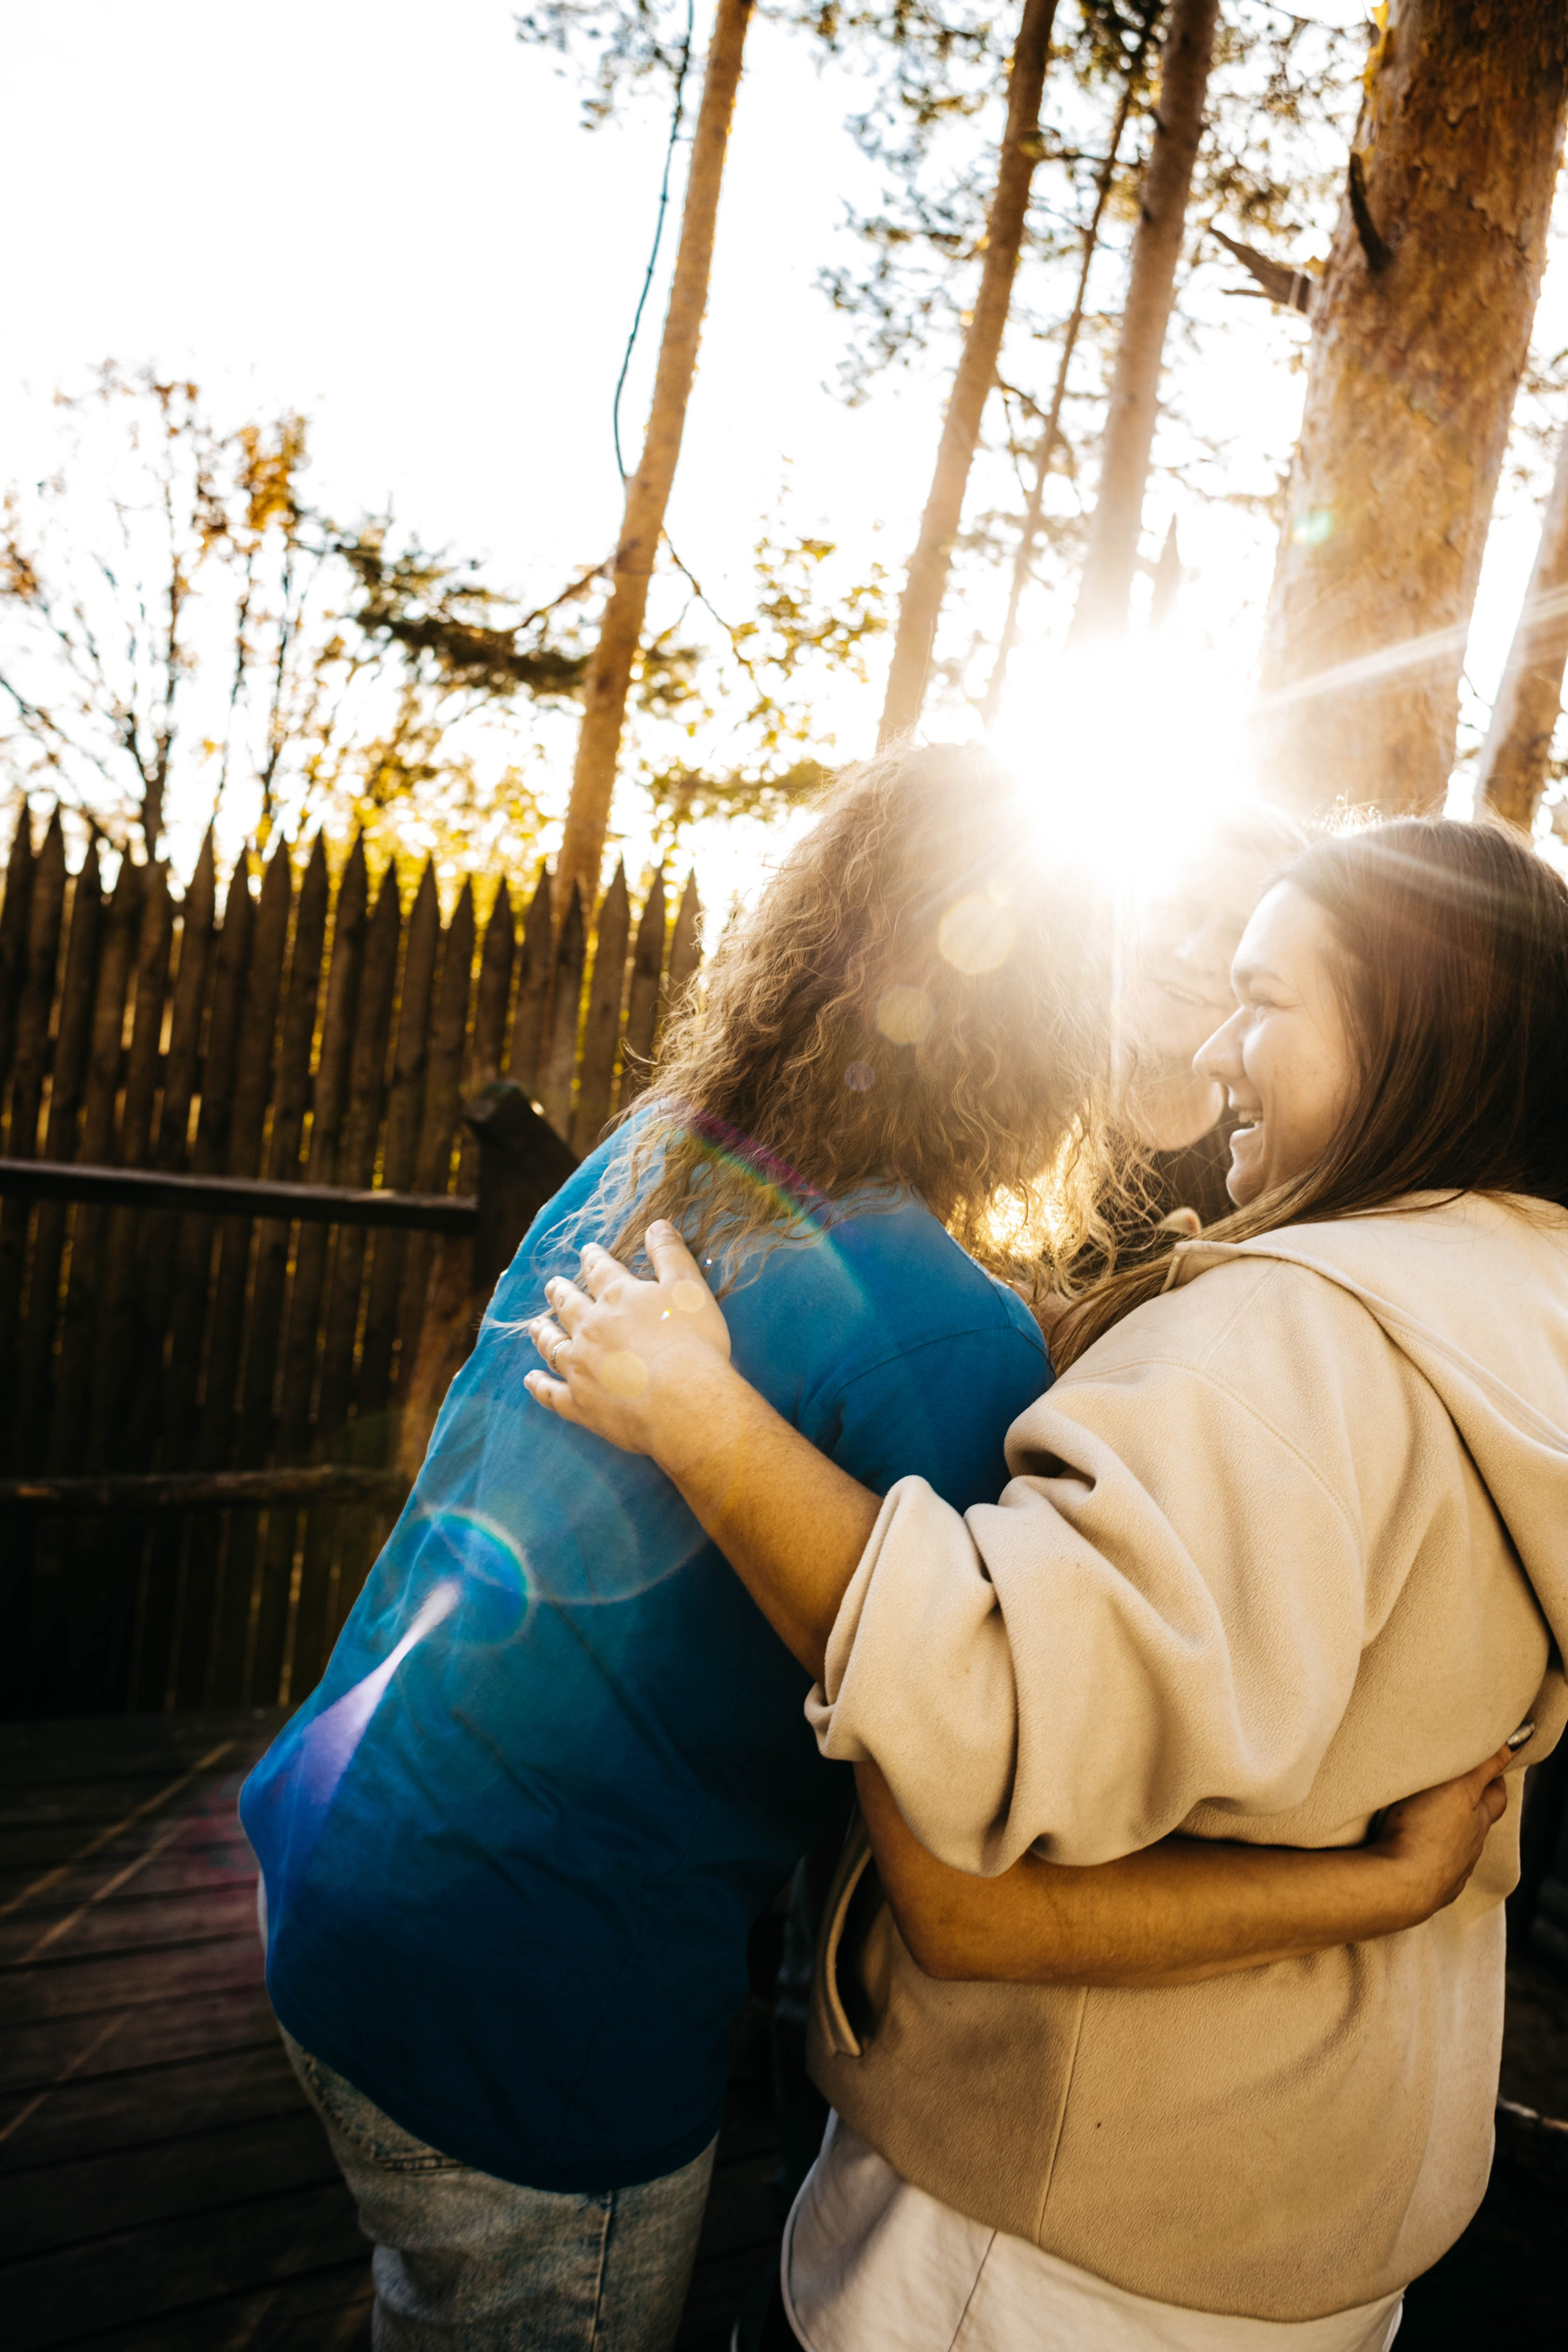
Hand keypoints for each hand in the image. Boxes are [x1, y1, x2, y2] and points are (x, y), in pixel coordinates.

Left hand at [524, 1222, 738, 1464]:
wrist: (684, 1403)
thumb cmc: (693, 1344)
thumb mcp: (690, 1288)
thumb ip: (670, 1254)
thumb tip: (656, 1224)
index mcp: (617, 1297)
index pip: (600, 1270)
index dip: (593, 1259)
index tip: (586, 1252)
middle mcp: (590, 1328)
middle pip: (569, 1305)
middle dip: (561, 1292)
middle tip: (553, 1285)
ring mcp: (580, 1367)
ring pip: (553, 1345)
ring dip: (544, 1333)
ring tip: (537, 1325)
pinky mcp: (580, 1403)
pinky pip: (551, 1393)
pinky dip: (539, 1385)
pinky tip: (531, 1379)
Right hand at [1370, 1736, 1521, 1923]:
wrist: (1401, 1884)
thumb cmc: (1426, 1830)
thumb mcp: (1458, 1787)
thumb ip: (1486, 1765)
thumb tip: (1518, 1741)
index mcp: (1477, 1819)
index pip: (1494, 1794)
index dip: (1492, 1778)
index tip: (1484, 1763)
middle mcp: (1471, 1847)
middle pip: (1479, 1823)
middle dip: (1472, 1806)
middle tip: (1458, 1788)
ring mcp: (1453, 1871)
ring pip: (1460, 1848)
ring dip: (1451, 1833)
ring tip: (1429, 1818)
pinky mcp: (1432, 1890)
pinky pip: (1439, 1871)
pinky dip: (1434, 1858)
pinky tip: (1418, 1852)